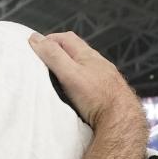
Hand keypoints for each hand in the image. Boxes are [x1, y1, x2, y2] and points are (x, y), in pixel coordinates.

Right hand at [29, 31, 146, 133]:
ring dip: (72, 67)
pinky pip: (93, 82)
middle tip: (46, 59)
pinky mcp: (110, 93)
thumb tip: (36, 39)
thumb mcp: (69, 74)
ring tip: (60, 76)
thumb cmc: (98, 97)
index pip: (66, 38)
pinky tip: (79, 92)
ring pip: (86, 66)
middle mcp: (100, 64)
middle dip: (60, 51)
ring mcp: (106, 78)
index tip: (36, 47)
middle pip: (77, 50)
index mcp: (89, 56)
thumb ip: (53, 56)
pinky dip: (82, 82)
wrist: (121, 120)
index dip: (50, 39)